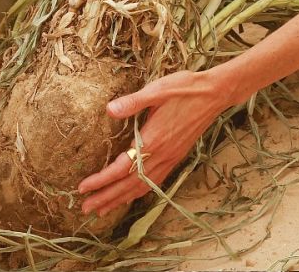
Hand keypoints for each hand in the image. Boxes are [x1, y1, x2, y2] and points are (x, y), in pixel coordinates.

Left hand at [76, 70, 234, 215]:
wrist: (215, 94)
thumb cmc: (186, 89)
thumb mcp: (158, 90)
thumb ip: (133, 102)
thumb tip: (109, 109)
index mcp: (153, 140)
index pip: (122, 168)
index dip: (101, 180)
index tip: (82, 188)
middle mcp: (162, 155)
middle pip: (129, 184)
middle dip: (106, 198)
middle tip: (85, 209)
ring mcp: (170, 158)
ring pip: (142, 187)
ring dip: (120, 199)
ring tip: (102, 209)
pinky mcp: (176, 157)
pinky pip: (154, 182)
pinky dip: (139, 193)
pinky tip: (131, 195)